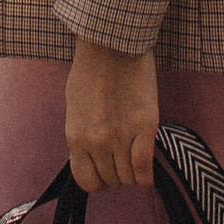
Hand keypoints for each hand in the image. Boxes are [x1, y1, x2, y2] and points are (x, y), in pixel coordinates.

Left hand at [65, 35, 158, 193]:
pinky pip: (145, 168)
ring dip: (133, 172)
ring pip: (129, 177)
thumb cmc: (91, 69)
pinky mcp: (144, 126)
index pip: (86, 181)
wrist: (112, 43)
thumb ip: (82, 135)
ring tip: (136, 156)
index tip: (106, 170)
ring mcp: (120, 136)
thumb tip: (91, 155)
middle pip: (111, 180)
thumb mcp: (75, 108)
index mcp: (76, 136)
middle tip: (124, 158)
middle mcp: (96, 142)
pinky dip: (148, 175)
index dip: (99, 180)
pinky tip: (148, 171)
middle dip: (118, 174)